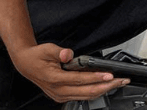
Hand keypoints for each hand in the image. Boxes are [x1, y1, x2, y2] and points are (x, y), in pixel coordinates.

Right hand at [9, 43, 129, 102]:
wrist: (26, 64)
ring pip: (86, 96)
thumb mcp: (47, 49)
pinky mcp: (62, 96)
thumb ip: (59, 52)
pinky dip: (95, 91)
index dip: (96, 78)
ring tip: (117, 83)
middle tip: (121, 81)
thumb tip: (68, 54)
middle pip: (87, 91)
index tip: (109, 75)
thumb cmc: (36, 56)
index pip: (80, 80)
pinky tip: (105, 86)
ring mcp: (60, 95)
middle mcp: (58, 90)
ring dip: (103, 90)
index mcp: (54, 79)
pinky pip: (82, 96)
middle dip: (106, 86)